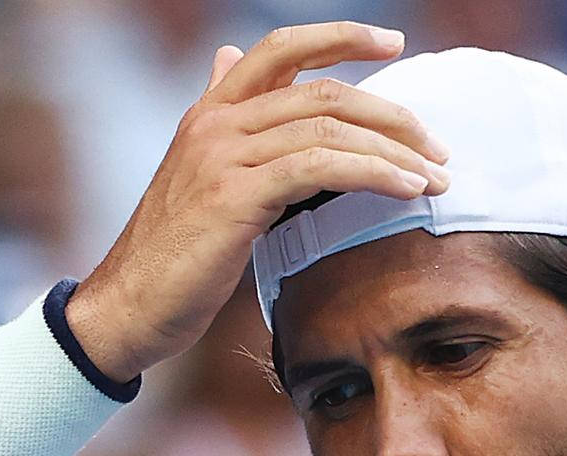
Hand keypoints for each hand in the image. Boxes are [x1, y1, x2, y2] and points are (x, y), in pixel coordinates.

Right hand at [67, 22, 451, 382]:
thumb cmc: (172, 253)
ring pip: (328, 127)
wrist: (127, 307)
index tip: (393, 41)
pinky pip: (320, 168)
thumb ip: (225, 118)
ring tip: (435, 177)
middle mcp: (215, 122)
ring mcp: (222, 156)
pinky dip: (373, 174)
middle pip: (322, 90)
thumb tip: (229, 57)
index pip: (282, 49)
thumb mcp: (198, 172)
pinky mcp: (234, 196)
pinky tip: (405, 189)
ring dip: (395, 151)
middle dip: (392, 114)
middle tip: (438, 146)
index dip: (341, 37)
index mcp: (210, 111)